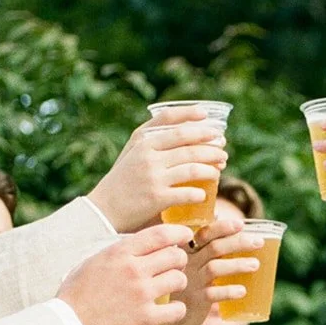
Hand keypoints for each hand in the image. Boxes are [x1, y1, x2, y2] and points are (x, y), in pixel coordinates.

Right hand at [58, 224, 191, 324]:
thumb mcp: (92, 263)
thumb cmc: (76, 296)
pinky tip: (168, 311)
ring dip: (179, 283)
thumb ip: (117, 253)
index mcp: (119, 253)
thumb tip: (137, 245)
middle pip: (176, 255)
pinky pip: (177, 309)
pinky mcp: (147, 319)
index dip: (179, 232)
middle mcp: (134, 270)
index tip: (186, 236)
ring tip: (170, 289)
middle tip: (175, 268)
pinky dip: (176, 310)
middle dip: (180, 260)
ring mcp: (142, 294)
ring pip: (180, 280)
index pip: (160, 234)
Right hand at [87, 108, 227, 231]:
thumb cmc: (122, 182)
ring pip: (193, 168)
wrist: (103, 210)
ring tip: (219, 171)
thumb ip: (152, 143)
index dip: (190, 114)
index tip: (207, 116)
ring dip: (211, 169)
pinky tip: (204, 194)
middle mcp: (148, 155)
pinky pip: (187, 193)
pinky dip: (199, 193)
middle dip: (211, 146)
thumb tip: (185, 133)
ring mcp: (153, 176)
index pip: (169, 120)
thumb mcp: (132, 155)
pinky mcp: (157, 198)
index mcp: (141, 141)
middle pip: (188, 144)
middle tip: (223, 149)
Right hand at [133, 217, 261, 324]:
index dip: (222, 227)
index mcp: (185, 250)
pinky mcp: (194, 301)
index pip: (203, 233)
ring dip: (238, 265)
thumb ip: (199, 240)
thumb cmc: (178, 281)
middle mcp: (186, 263)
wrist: (162, 316)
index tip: (240, 224)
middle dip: (238, 242)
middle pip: (214, 247)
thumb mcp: (185, 260)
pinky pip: (213, 294)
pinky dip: (228, 291)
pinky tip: (242, 291)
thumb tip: (219, 214)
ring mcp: (190, 282)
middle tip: (258, 241)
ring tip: (255, 264)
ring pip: (215, 268)